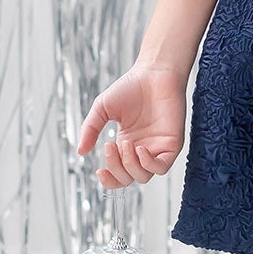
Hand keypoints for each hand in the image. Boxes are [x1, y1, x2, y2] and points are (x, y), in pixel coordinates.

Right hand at [77, 60, 187, 188]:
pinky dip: (148, 164)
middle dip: (116, 168)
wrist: (154, 73)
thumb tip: (80, 152)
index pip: (118, 175)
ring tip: (124, 143)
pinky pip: (162, 167)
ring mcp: (157, 148)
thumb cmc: (131, 87)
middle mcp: (142, 150)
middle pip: (129, 178)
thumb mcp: (102, 109)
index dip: (109, 180)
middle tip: (109, 146)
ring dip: (130, 165)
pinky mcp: (172, 144)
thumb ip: (90, 129)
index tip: (99, 170)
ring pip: (144, 176)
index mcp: (126, 145)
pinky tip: (139, 149)